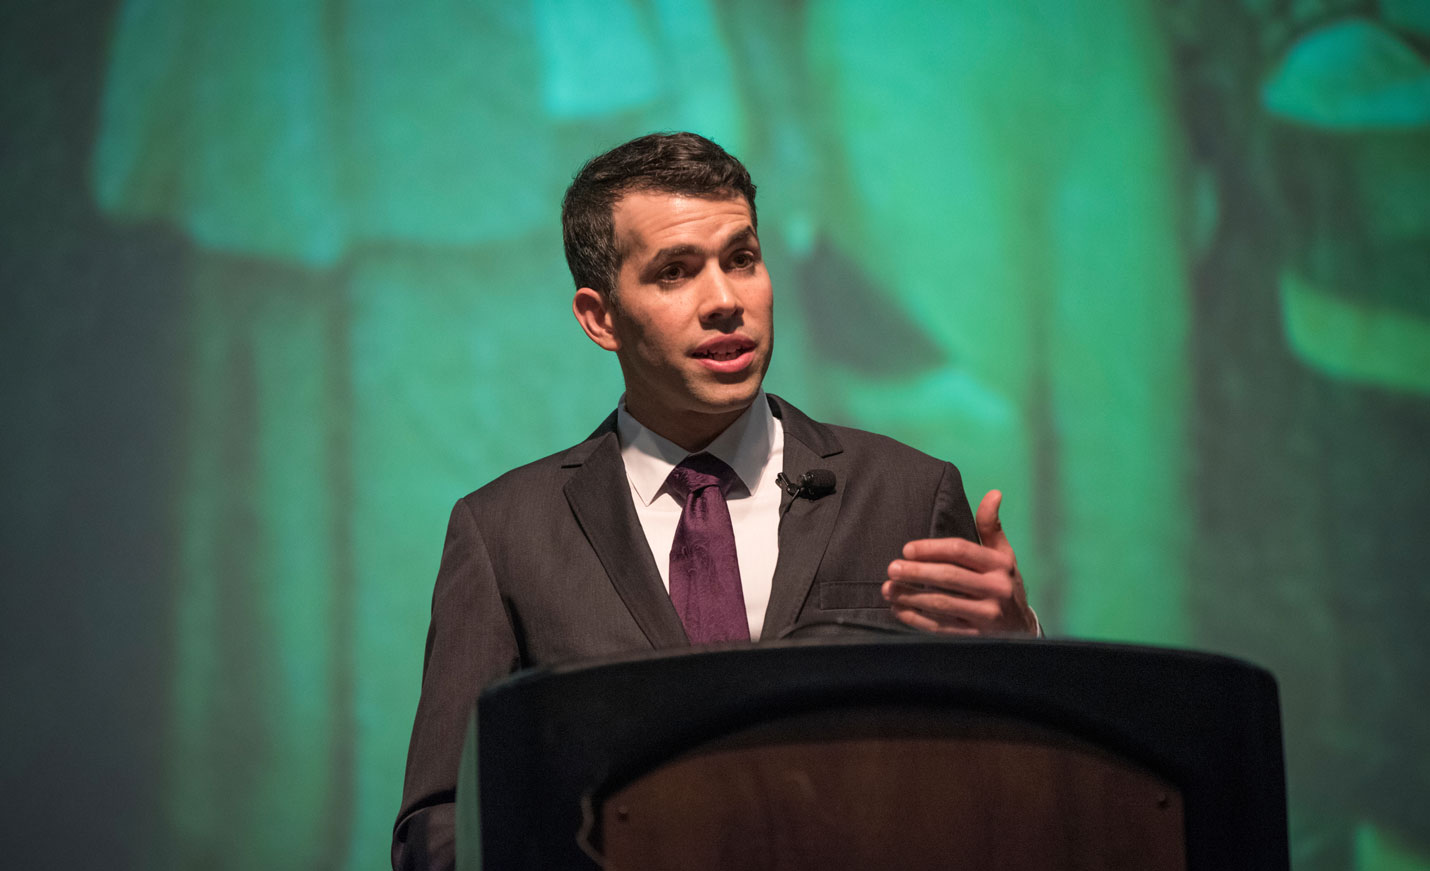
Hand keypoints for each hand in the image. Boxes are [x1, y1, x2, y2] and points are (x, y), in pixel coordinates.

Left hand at [882, 490, 1037, 635]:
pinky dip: (916, 619)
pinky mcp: (974, 637)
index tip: (907, 549)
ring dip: (910, 596)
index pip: (960, 552)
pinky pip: (940, 627)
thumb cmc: (1005, 583)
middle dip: (916, 572)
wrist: (1021, 629)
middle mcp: (995, 590)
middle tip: (891, 568)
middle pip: (949, 577)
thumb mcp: (1004, 555)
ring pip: (942, 604)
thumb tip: (993, 493)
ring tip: (888, 589)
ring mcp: (985, 616)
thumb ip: (991, 526)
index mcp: (999, 565)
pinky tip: (898, 610)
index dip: (931, 549)